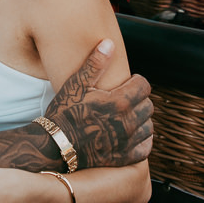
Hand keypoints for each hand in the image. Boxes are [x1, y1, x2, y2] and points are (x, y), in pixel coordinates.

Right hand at [44, 39, 152, 169]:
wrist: (54, 145)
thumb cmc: (64, 112)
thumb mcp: (76, 85)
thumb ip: (95, 63)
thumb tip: (110, 43)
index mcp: (119, 102)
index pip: (144, 86)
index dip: (137, 81)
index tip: (129, 82)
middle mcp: (127, 123)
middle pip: (148, 105)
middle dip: (139, 99)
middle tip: (126, 98)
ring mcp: (127, 142)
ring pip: (149, 126)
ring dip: (141, 119)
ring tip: (128, 116)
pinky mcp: (124, 158)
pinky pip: (145, 148)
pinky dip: (142, 140)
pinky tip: (132, 135)